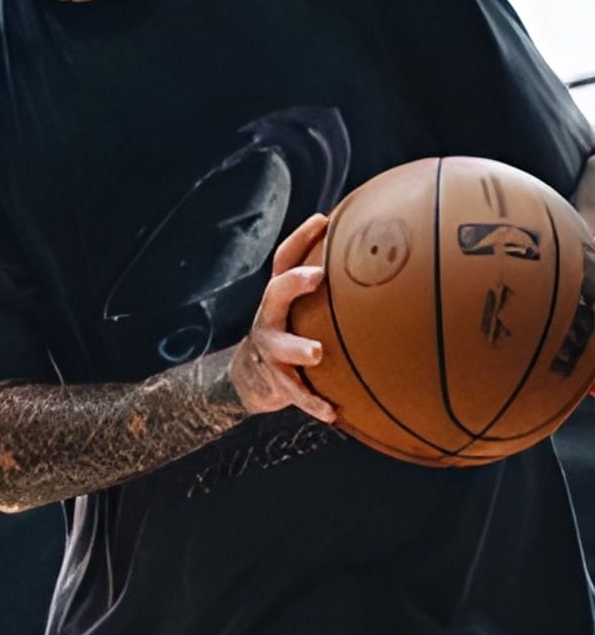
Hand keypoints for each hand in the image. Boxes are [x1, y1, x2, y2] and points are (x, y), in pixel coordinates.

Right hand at [229, 212, 337, 424]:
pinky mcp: (276, 382)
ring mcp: (271, 351)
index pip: (284, 259)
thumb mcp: (302, 308)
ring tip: (316, 353)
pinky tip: (332, 413)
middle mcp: (271, 319)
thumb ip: (332, 290)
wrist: (250, 379)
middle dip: (294, 282)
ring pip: (281, 348)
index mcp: (280, 297)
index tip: (323, 220)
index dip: (301, 238)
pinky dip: (312, 403)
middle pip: (275, 293)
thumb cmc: (293, 334)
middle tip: (317, 276)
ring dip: (297, 348)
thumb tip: (385, 262)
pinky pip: (295, 393)